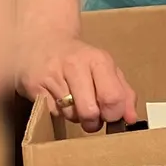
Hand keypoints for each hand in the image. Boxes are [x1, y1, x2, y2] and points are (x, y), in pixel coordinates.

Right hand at [18, 36, 136, 132]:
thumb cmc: (81, 60)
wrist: (43, 42)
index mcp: (99, 61)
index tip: (112, 117)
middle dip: (95, 122)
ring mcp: (52, 76)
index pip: (112, 97)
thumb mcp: (107, 69)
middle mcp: (75, 66)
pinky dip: (60, 113)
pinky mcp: (34, 87)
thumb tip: (131, 119)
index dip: (114, 114)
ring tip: (76, 104)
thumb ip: (124, 93)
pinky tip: (60, 100)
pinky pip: (53, 113)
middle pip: (90, 111)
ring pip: (71, 115)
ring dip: (77, 117)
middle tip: (94, 118)